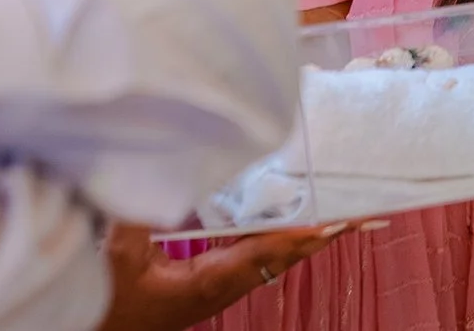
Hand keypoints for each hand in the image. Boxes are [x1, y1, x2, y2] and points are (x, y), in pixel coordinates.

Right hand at [96, 222, 354, 330]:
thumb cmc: (110, 304)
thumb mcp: (120, 256)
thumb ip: (141, 213)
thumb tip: (160, 168)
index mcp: (212, 279)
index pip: (268, 250)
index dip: (303, 232)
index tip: (338, 218)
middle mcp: (226, 285)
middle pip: (284, 255)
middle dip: (322, 233)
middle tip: (363, 214)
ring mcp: (221, 286)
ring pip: (274, 256)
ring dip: (305, 234)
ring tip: (341, 212)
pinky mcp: (211, 282)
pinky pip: (255, 256)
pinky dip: (278, 236)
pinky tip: (287, 220)